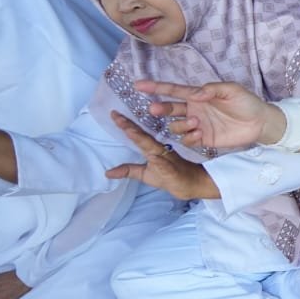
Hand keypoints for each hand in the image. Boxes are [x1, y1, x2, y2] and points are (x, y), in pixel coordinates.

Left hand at [105, 112, 219, 200]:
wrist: (192, 184)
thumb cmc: (168, 176)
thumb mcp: (144, 174)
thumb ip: (128, 170)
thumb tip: (107, 173)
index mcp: (152, 149)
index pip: (137, 135)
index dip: (125, 125)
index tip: (113, 114)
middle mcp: (159, 150)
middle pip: (143, 137)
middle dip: (130, 127)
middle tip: (118, 117)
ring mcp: (167, 159)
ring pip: (153, 148)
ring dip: (142, 139)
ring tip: (130, 131)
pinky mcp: (173, 172)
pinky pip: (166, 166)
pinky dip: (160, 162)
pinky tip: (154, 157)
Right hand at [133, 78, 282, 147]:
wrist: (260, 122)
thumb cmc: (247, 102)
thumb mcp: (232, 90)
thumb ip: (212, 89)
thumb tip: (196, 93)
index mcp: (198, 95)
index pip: (174, 90)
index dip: (156, 87)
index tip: (138, 85)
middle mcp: (194, 110)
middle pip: (170, 109)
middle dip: (160, 108)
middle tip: (155, 108)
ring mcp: (198, 125)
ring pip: (176, 126)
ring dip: (181, 125)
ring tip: (197, 122)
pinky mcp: (204, 139)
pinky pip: (187, 140)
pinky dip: (189, 137)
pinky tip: (199, 134)